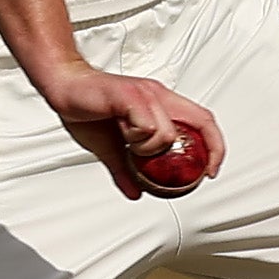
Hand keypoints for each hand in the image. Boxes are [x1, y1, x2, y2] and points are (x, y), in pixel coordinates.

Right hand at [39, 61, 221, 201]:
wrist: (64, 86)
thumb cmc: (87, 109)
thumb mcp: (111, 148)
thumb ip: (126, 170)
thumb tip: (136, 193)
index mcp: (161, 104)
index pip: (203, 121)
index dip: (215, 146)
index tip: (211, 171)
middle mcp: (158, 96)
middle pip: (201, 121)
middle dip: (206, 150)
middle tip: (193, 172)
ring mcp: (145, 94)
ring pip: (168, 132)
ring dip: (151, 149)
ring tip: (131, 146)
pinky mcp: (129, 95)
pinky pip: (146, 124)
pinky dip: (137, 138)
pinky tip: (122, 135)